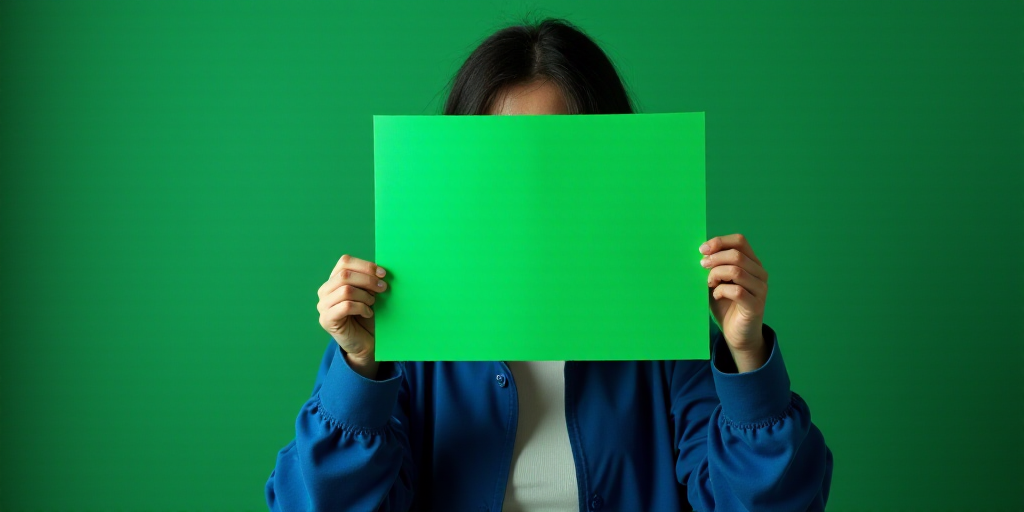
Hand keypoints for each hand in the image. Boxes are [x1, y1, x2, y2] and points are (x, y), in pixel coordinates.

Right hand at [317, 254, 387, 378]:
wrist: (366, 343)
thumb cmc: (368, 316)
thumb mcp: (370, 293)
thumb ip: (369, 280)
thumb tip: (380, 270)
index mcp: (334, 280)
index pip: (345, 262)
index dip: (365, 265)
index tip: (383, 273)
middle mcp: (325, 291)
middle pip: (345, 275)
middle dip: (368, 280)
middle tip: (383, 288)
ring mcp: (323, 306)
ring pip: (346, 290)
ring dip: (365, 295)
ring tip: (373, 303)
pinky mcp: (327, 320)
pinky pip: (346, 306)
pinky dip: (362, 308)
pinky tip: (368, 313)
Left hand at [699, 234, 767, 371]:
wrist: (736, 334)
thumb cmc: (725, 305)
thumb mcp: (716, 281)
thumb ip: (712, 267)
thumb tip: (700, 252)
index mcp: (752, 263)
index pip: (740, 241)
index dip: (720, 241)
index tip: (702, 250)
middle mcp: (760, 273)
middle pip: (737, 254)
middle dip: (715, 259)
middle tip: (701, 267)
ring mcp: (760, 289)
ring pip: (737, 271)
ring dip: (716, 274)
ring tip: (709, 283)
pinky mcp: (756, 305)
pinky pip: (737, 291)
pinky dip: (721, 291)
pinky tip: (716, 296)